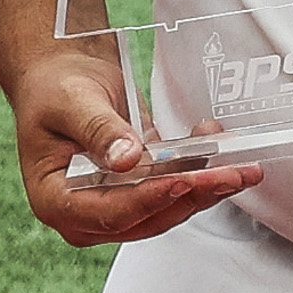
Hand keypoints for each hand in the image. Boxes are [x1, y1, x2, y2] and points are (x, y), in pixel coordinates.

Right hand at [8, 49, 262, 244]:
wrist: (63, 75)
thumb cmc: (53, 89)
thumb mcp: (70, 102)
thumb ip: (99, 131)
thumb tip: (126, 160)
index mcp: (56, 201)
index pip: (109, 213)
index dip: (148, 200)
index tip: (180, 181)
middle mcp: (86, 212)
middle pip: (147, 216)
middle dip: (192, 194)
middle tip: (228, 174)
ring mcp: (115, 204)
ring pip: (168, 206)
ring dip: (206, 186)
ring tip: (240, 165)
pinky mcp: (140, 189)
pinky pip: (175, 187)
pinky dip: (200, 169)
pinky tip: (220, 145)